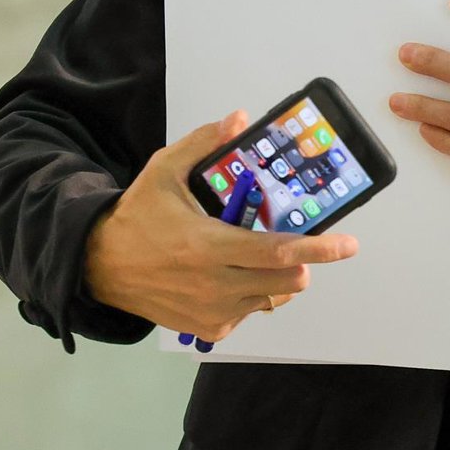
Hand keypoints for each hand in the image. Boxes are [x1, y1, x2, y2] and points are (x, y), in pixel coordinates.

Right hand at [84, 111, 358, 343]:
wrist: (100, 266)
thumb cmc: (138, 215)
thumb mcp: (164, 169)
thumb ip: (203, 143)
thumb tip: (239, 119)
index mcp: (209, 246)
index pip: (278, 252)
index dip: (319, 249)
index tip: (349, 244)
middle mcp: (216, 285)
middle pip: (286, 280)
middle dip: (302, 260)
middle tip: (296, 240)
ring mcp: (213, 312)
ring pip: (272, 298)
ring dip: (277, 277)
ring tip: (256, 254)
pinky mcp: (208, 330)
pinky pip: (250, 312)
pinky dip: (254, 293)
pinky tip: (233, 274)